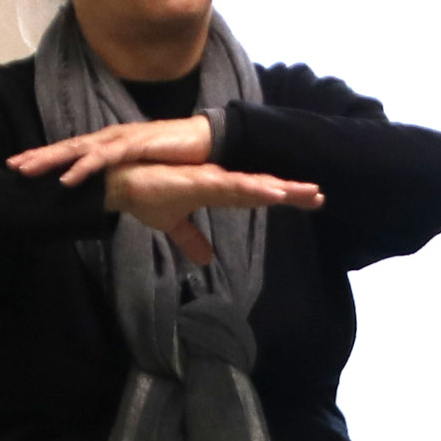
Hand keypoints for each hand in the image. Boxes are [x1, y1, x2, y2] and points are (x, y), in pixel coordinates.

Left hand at [7, 114, 216, 188]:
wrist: (209, 142)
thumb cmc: (177, 158)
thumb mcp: (145, 176)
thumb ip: (122, 180)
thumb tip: (116, 199)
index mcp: (111, 145)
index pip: (72, 151)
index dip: (46, 157)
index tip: (21, 167)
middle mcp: (111, 138)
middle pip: (68, 147)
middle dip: (38, 156)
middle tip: (12, 167)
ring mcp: (122, 139)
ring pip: (79, 150)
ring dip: (52, 160)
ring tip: (28, 172)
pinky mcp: (136, 144)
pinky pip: (104, 158)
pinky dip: (84, 168)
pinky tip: (67, 179)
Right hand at [98, 159, 320, 265]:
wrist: (120, 185)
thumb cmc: (146, 197)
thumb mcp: (173, 224)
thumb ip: (191, 239)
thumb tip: (204, 260)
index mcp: (217, 190)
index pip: (257, 194)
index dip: (283, 195)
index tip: (310, 200)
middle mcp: (218, 182)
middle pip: (262, 187)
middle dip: (291, 192)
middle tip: (320, 196)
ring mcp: (209, 180)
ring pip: (252, 186)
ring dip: (279, 189)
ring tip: (306, 193)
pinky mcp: (197, 182)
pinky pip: (230, 187)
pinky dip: (253, 189)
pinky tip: (272, 192)